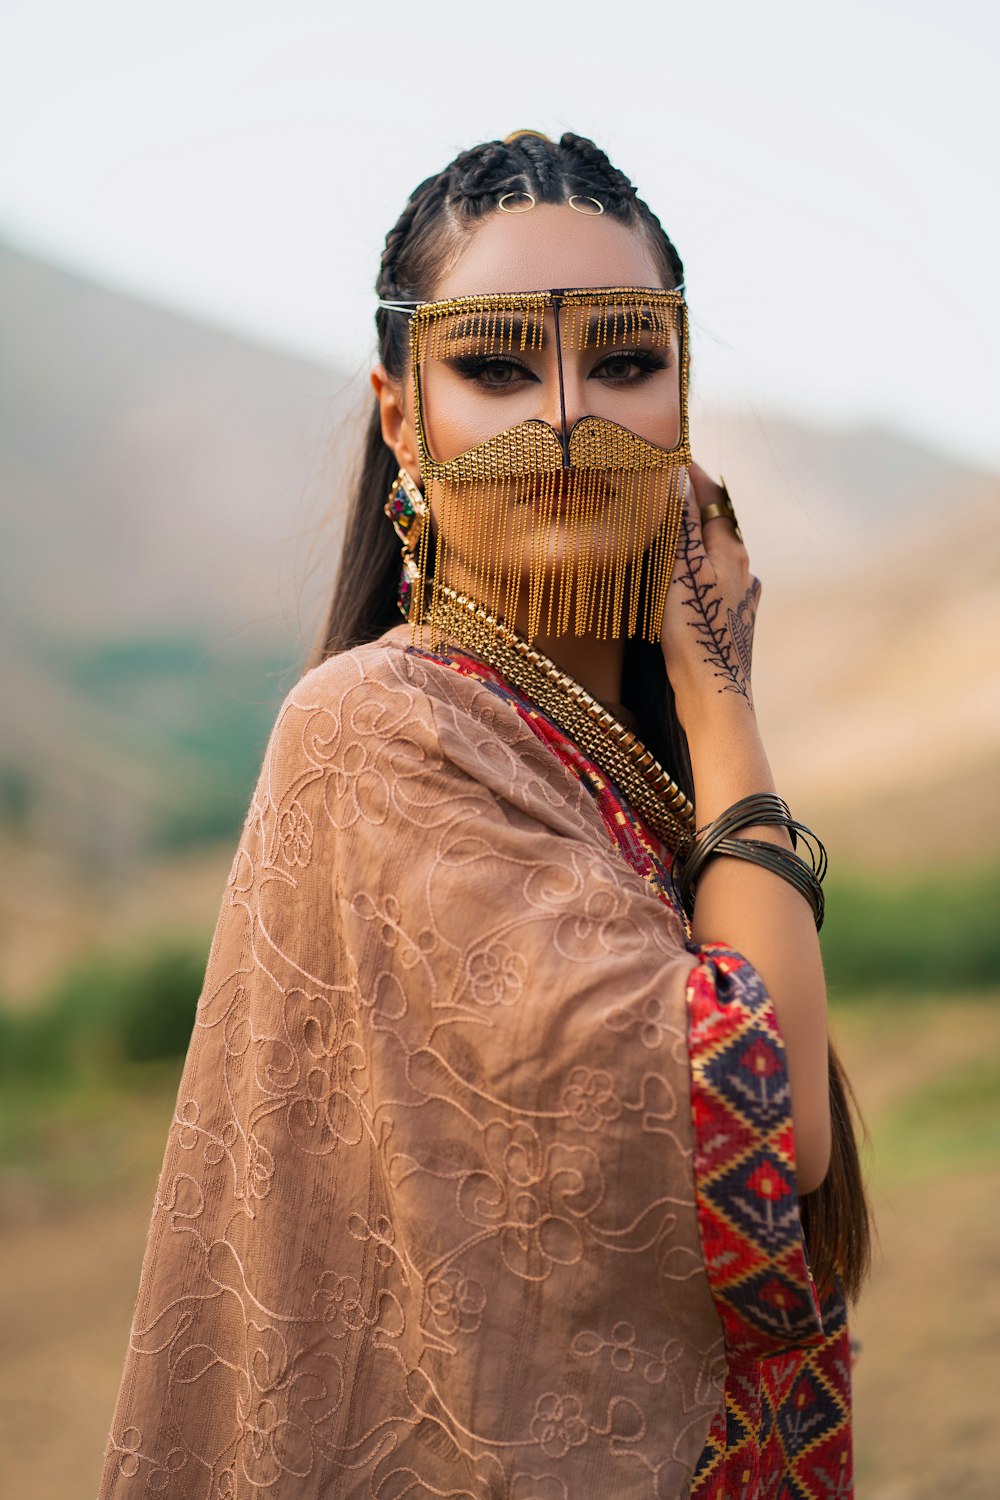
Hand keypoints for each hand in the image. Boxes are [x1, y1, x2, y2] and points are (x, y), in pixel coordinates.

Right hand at [660, 462, 760, 730]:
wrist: (714, 695)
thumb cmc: (694, 632)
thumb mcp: (682, 570)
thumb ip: (683, 525)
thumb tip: (680, 476)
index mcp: (731, 550)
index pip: (713, 497)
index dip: (691, 474)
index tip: (670, 454)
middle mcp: (742, 568)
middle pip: (719, 523)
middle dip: (695, 503)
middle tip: (665, 486)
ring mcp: (742, 597)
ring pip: (719, 554)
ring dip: (699, 536)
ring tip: (672, 527)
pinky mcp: (734, 622)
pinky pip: (718, 583)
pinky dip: (701, 569)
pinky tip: (694, 579)